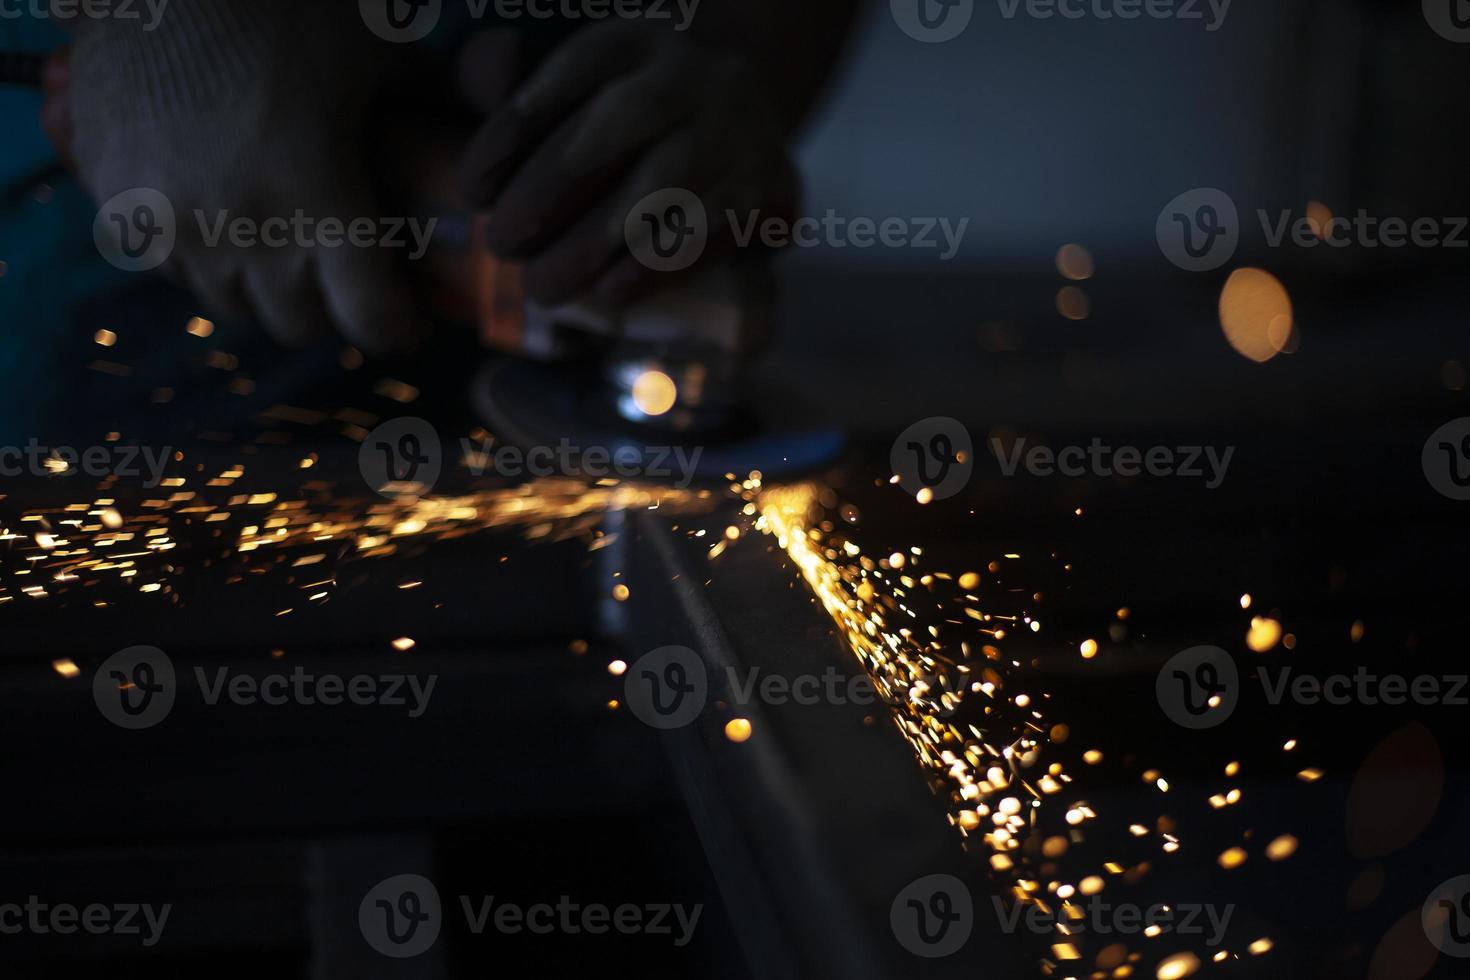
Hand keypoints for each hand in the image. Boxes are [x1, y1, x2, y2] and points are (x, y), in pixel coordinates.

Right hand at [64, 1, 421, 352]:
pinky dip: (204, 257)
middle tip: (348, 275)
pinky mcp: (122, 213)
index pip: (371, 320)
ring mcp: (174, 229)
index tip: (409, 317)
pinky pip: (173, 272)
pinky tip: (223, 211)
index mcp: (320, 203)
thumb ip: (440, 116)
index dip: (399, 325)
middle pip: (303, 325)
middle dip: (334, 306)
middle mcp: (243, 233)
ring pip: (235, 306)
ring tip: (284, 242)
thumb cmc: (283, 7)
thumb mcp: (380, 56)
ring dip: (265, 287)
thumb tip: (488, 166)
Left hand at [457, 21, 799, 306]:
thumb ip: (521, 80)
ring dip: (593, 245)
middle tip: (501, 246)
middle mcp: (692, 77)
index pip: (569, 74)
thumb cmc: (635, 115)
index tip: (473, 192)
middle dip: (548, 193)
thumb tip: (482, 77)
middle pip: (616, 126)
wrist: (745, 121)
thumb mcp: (582, 86)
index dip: (514, 133)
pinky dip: (652, 266)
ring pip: (661, 187)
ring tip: (544, 287)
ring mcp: (736, 132)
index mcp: (636, 42)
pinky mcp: (767, 189)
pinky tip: (609, 290)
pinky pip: (706, 234)